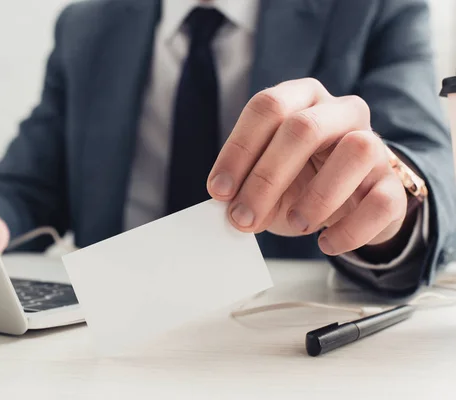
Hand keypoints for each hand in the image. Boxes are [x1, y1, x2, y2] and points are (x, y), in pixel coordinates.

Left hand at [208, 78, 408, 255]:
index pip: (268, 106)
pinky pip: (381, 201)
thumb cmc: (300, 181)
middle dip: (266, 178)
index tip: (219, 190)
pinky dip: (349, 229)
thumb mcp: (265, 177)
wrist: (349, 201)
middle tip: (242, 217)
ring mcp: (375, 145)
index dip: (238, 149)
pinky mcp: (394, 183)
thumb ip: (245, 184)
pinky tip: (326, 243)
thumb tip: (227, 207)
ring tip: (295, 224)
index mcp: (302, 99)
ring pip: (355, 152)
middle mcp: (341, 112)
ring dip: (317, 196)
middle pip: (304, 128)